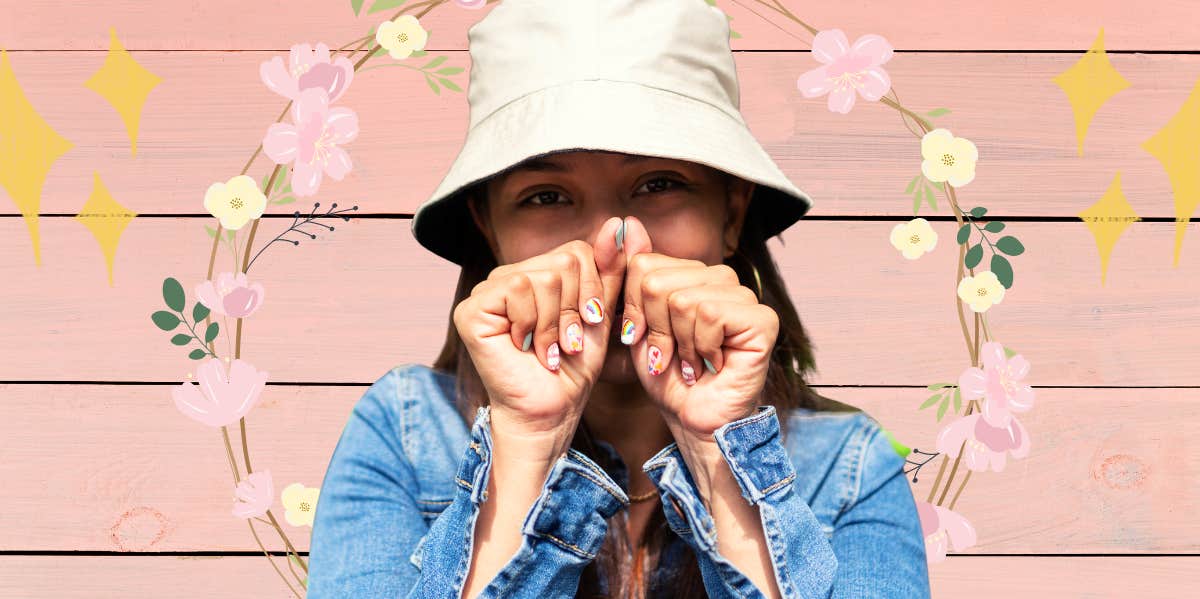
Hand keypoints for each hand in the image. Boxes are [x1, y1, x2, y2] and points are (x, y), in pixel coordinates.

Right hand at [452, 217, 626, 438]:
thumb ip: (609, 269)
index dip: (593, 290)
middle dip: (577, 308)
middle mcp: (509, 275)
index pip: (578, 250)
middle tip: (568, 342)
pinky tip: (528, 349)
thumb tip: (621, 223)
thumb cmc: (574, 367)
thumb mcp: (599, 314)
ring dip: (557, 322)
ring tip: (551, 349)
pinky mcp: (472, 307)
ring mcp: (488, 289)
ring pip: (546, 275)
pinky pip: (519, 286)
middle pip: (565, 260)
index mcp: (537, 273)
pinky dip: (535, 324)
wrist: (551, 411)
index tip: (588, 325)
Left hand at [618, 216, 778, 438]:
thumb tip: (626, 223)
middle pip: (658, 281)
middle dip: (654, 329)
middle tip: (670, 356)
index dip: (634, 310)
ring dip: (678, 343)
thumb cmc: (667, 376)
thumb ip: (630, 276)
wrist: (694, 420)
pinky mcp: (763, 318)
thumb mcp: (637, 324)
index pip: (643, 264)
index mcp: (691, 274)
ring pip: (683, 299)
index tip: (644, 340)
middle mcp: (720, 278)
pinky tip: (712, 363)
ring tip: (691, 361)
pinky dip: (701, 347)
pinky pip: (710, 313)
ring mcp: (744, 296)